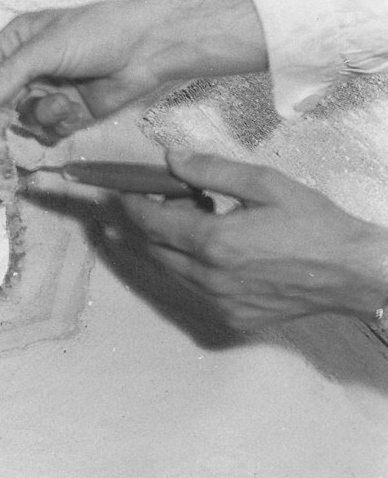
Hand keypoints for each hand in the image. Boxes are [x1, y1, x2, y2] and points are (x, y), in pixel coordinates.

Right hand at [0, 0, 266, 136]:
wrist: (147, 48)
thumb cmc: (93, 34)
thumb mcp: (43, 48)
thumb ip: (6, 77)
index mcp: (16, 43)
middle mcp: (28, 69)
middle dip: (1, 113)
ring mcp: (48, 92)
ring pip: (24, 118)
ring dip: (40, 114)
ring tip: (61, 103)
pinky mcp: (69, 114)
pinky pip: (48, 130)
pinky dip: (59, 124)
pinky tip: (73, 111)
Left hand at [122, 150, 387, 329]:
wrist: (353, 274)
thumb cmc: (313, 223)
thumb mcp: (265, 184)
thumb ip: (211, 171)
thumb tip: (169, 158)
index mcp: (214, 241)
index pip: (151, 223)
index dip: (132, 206)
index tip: (124, 192)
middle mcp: (209, 278)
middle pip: (155, 249)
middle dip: (152, 223)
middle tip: (170, 200)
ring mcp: (219, 303)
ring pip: (173, 272)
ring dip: (173, 246)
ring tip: (202, 220)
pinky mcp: (233, 319)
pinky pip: (197, 291)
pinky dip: (194, 268)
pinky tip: (220, 250)